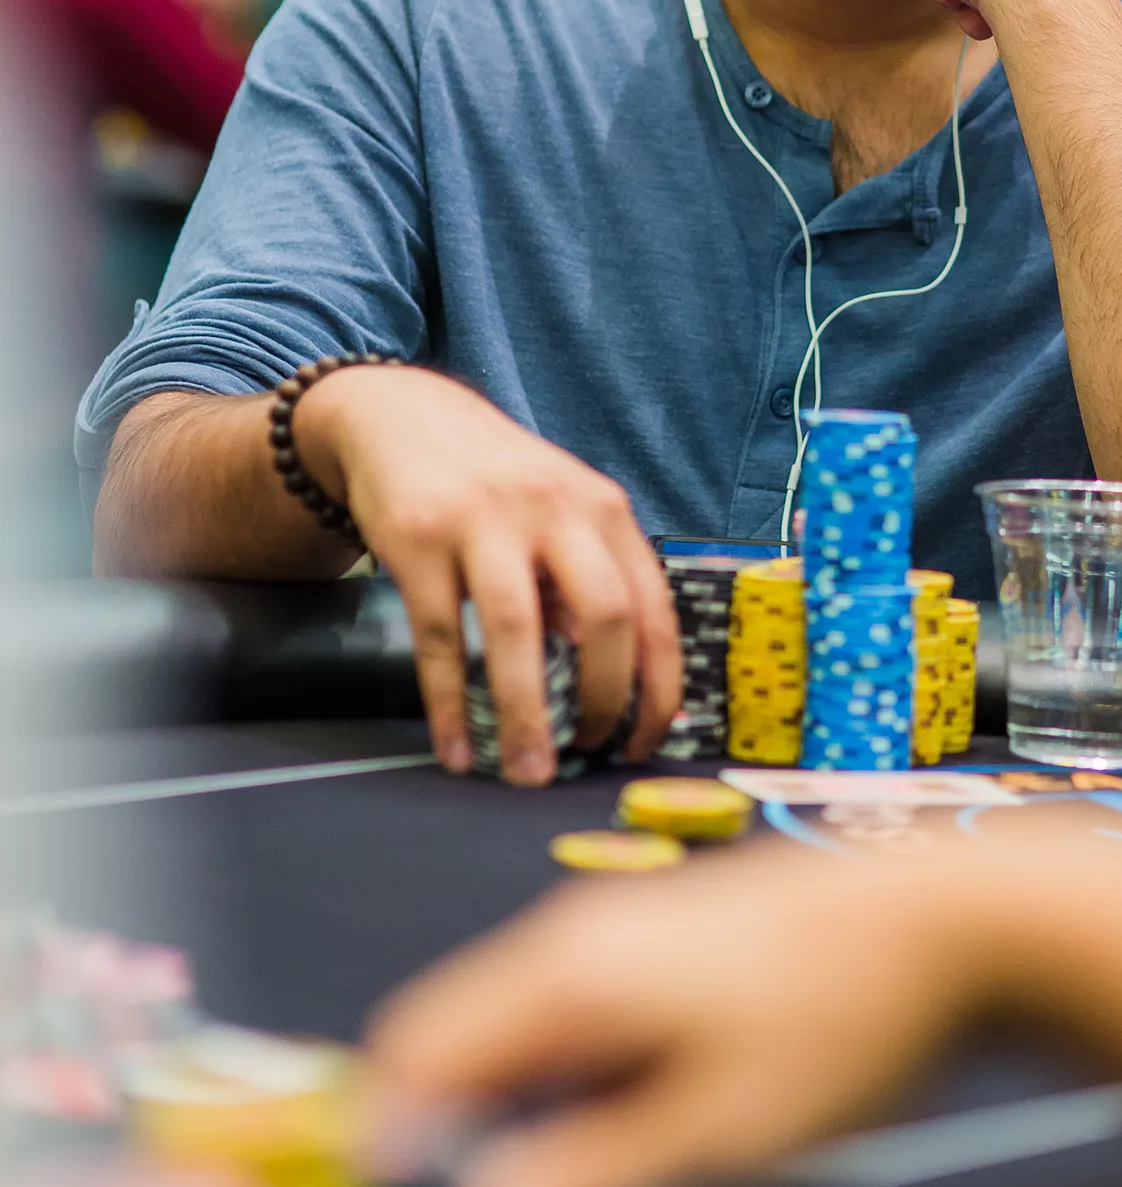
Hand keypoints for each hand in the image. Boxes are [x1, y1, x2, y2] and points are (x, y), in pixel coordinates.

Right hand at [296, 367, 680, 784]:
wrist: (400, 415)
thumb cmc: (494, 481)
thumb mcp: (560, 512)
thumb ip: (587, 580)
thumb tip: (610, 680)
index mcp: (603, 508)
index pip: (654, 608)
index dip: (658, 686)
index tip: (646, 741)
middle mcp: (554, 507)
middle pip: (604, 614)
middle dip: (603, 700)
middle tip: (588, 752)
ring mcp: (485, 519)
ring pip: (518, 631)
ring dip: (526, 715)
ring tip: (527, 771)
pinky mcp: (420, 538)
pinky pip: (440, 637)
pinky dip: (450, 703)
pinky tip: (455, 747)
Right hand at [367, 840, 977, 1186]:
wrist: (959, 915)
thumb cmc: (845, 1020)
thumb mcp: (717, 1134)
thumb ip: (587, 1181)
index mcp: (568, 975)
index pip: (415, 1054)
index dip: (393, 1146)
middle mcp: (578, 934)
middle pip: (461, 1038)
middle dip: (462, 1135)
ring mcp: (629, 924)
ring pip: (526, 1028)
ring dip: (529, 1111)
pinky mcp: (674, 934)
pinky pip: (584, 1010)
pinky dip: (582, 1077)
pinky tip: (650, 1123)